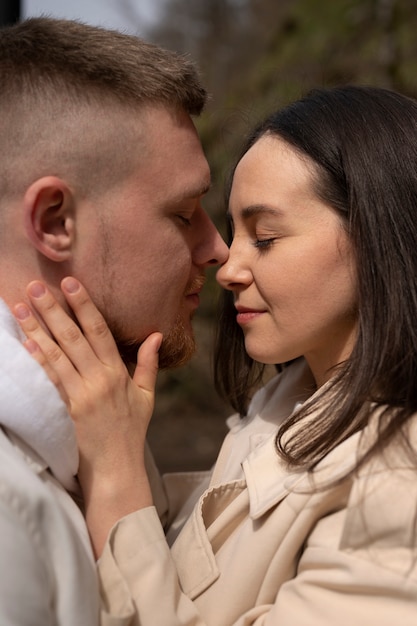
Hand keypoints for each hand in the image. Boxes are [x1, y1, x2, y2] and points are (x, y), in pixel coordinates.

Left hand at [14, 277, 161, 555]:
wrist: (117, 468)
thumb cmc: (131, 431)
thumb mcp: (147, 396)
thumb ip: (149, 364)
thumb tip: (156, 335)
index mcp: (118, 372)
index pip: (99, 331)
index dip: (84, 306)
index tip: (70, 283)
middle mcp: (98, 379)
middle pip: (73, 338)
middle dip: (53, 310)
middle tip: (35, 286)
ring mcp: (81, 395)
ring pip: (56, 355)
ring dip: (37, 329)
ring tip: (21, 306)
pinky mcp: (66, 410)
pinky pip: (50, 380)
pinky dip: (37, 360)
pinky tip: (26, 343)